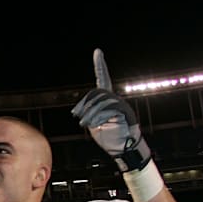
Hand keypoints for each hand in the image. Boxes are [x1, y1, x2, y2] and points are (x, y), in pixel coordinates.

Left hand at [71, 49, 151, 171]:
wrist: (123, 150)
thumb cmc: (108, 138)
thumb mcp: (94, 124)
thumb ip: (89, 113)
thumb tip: (80, 110)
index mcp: (108, 100)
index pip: (104, 78)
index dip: (100, 65)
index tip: (97, 51)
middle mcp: (116, 99)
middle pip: (98, 92)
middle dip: (85, 104)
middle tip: (77, 116)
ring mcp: (122, 106)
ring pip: (103, 101)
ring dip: (90, 112)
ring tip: (84, 124)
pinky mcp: (126, 114)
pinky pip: (109, 109)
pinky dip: (98, 116)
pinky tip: (94, 125)